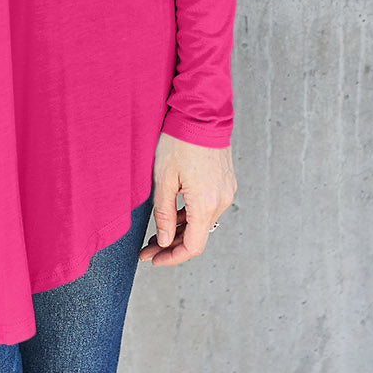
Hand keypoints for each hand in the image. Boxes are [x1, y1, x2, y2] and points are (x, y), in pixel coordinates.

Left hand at [138, 132, 236, 266]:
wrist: (201, 113)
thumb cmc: (179, 142)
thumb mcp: (163, 179)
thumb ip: (164, 214)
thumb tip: (163, 240)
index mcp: (205, 204)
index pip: (192, 246)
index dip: (171, 258)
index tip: (153, 259)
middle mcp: (221, 201)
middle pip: (197, 236)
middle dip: (171, 245)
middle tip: (147, 248)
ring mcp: (226, 191)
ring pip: (202, 222)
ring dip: (181, 231)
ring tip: (156, 233)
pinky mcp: (225, 182)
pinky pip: (208, 208)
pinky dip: (191, 216)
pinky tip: (173, 214)